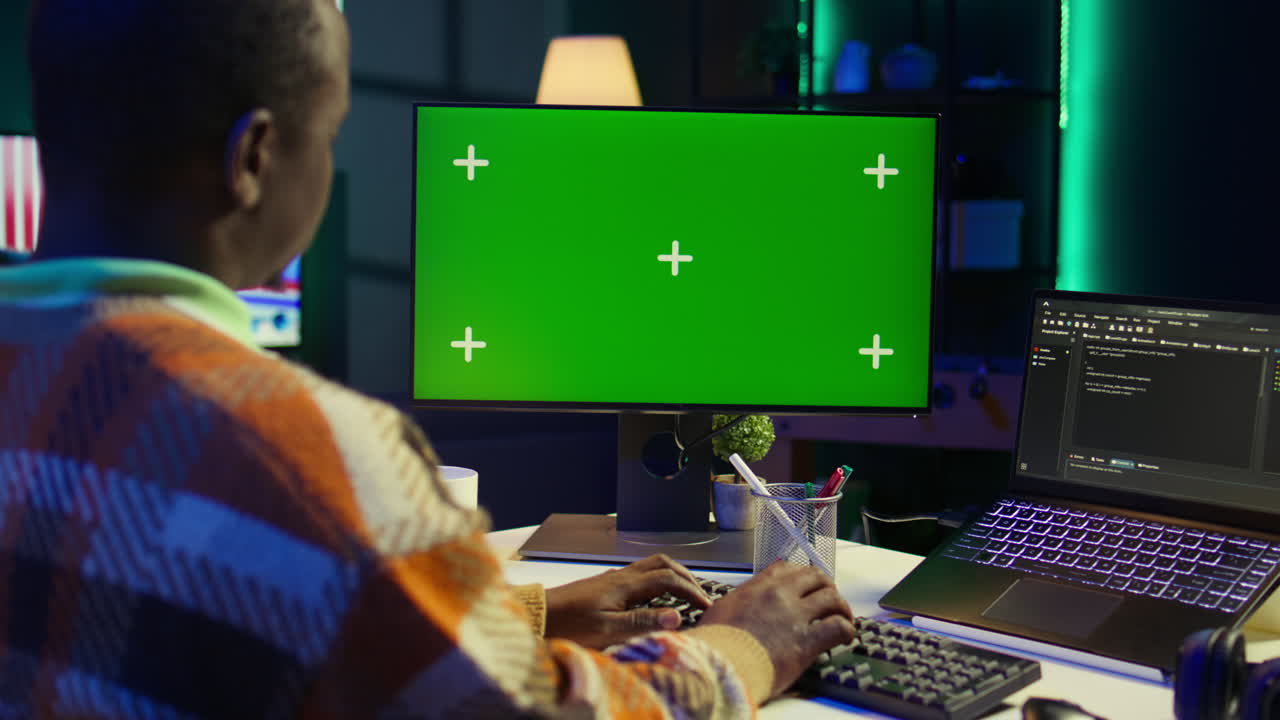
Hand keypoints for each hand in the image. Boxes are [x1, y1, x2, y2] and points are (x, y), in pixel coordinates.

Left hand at [544, 554, 711, 648]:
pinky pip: (639, 574)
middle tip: (700, 595)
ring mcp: (613, 578)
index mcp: (626, 584)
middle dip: (686, 576)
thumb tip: (677, 616)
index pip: (668, 579)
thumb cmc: (570, 624)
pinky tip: (654, 598)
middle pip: (662, 564)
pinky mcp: (605, 585)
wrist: (540, 614)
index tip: (706, 606)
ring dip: (671, 575)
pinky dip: (656, 580)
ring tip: (684, 592)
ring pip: (651, 566)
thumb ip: (642, 622)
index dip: (691, 591)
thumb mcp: (607, 630)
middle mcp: (622, 576)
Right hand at [699, 561, 855, 697]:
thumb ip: (737, 604)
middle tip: (829, 600)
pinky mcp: (807, 641)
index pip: (786, 568)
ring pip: (832, 598)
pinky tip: (845, 636)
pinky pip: (838, 627)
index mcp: (757, 587)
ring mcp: (795, 615)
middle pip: (815, 577)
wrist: (719, 665)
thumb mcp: (720, 612)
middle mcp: (779, 595)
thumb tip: (737, 609)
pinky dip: (846, 630)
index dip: (800, 576)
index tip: (804, 585)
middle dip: (826, 587)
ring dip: (841, 607)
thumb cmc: (715, 644)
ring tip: (843, 618)